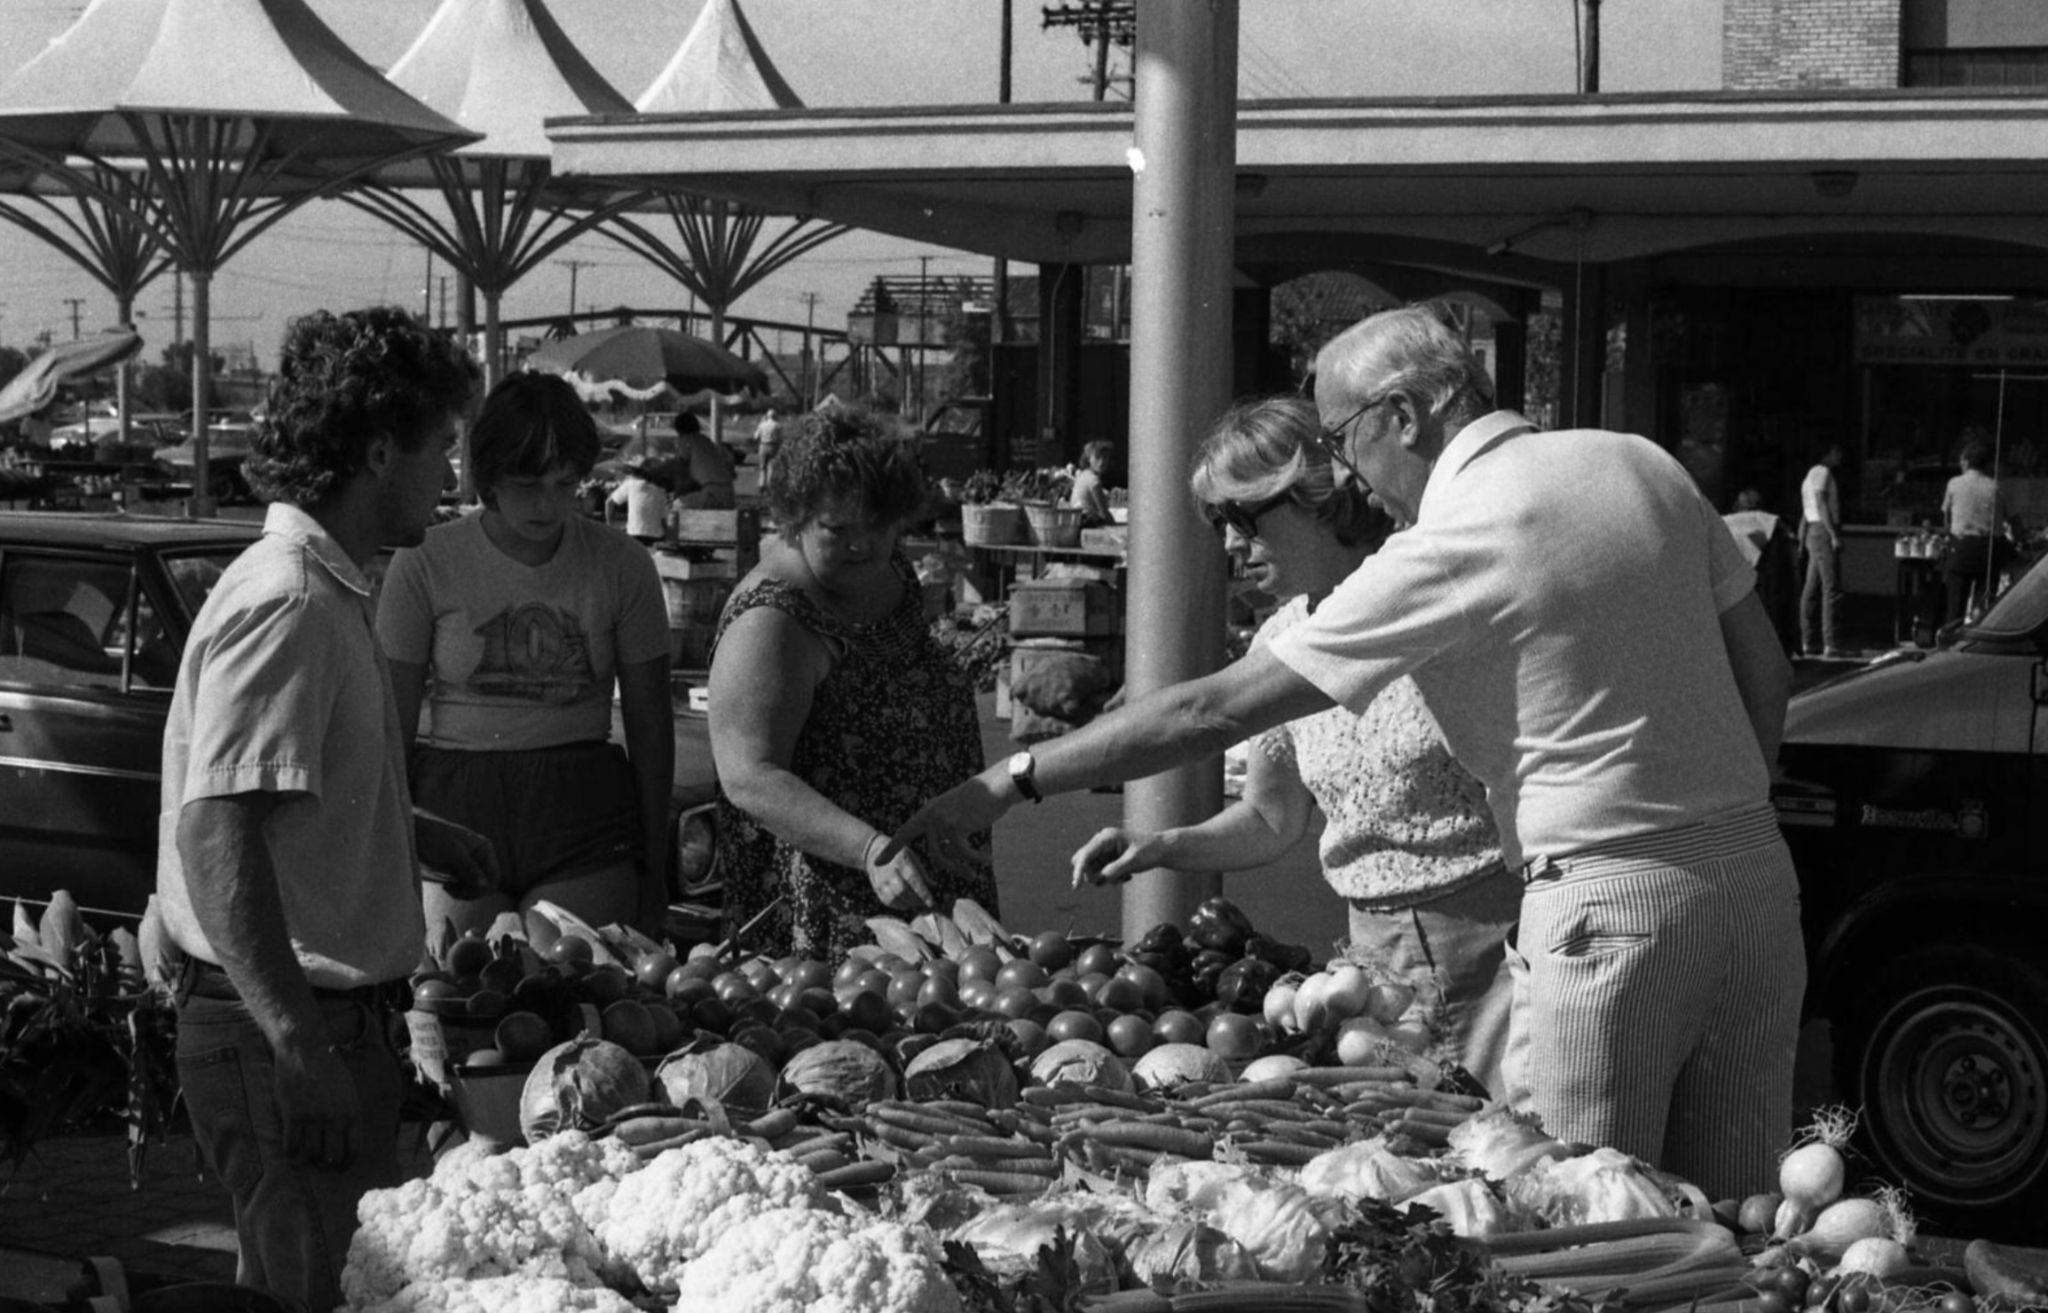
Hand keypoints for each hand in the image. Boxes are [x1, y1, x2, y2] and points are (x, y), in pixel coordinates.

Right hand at [274, 1039, 362, 1171]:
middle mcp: (336, 1117)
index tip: (337, 1168)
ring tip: (302, 1161)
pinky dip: (290, 1153)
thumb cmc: (328, 1071)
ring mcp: (314, 1116)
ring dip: (306, 1162)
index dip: (345, 1165)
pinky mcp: (293, 1113)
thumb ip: (347, 1116)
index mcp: (353, 1112)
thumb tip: (343, 1142)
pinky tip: (289, 1151)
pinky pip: (291, 1145)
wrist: (306, 1049)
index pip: (353, 1150)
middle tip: (318, 1167)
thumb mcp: (348, 1092)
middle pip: (331, 1157)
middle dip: (325, 1166)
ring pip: (310, 1154)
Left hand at [415, 809, 499, 899]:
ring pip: (477, 888)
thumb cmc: (434, 838)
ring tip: (448, 888)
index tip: (465, 890)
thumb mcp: (453, 852)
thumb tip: (485, 885)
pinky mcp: (459, 872)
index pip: (494, 875)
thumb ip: (470, 868)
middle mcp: (481, 857)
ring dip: (465, 893)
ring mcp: (471, 865)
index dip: (484, 887)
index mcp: (484, 849)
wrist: (416, 834)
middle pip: (488, 884)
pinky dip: (458, 892)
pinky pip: (466, 888)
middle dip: (473, 891)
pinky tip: (446, 887)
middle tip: (455, 892)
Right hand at [863, 835, 933, 912]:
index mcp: (902, 860)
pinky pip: (888, 902)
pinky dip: (899, 905)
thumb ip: (923, 874)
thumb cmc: (900, 856)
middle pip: (902, 891)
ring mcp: (881, 880)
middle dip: (916, 901)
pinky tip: (907, 903)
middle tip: (926, 904)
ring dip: (908, 905)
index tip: (932, 903)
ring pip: (894, 898)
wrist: (875, 852)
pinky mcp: (877, 888)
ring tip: (917, 904)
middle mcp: (890, 871)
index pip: (913, 879)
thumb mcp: (913, 858)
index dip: (923, 893)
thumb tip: (935, 888)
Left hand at [882, 769, 1011, 877]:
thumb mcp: (956, 811)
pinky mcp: (957, 827)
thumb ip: (946, 826)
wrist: (995, 786)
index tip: (877, 863)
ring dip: (961, 869)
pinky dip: (976, 859)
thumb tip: (944, 851)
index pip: (905, 832)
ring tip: (974, 875)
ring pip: (946, 857)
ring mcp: (942, 822)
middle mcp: (931, 816)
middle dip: (950, 868)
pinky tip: (987, 860)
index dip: (892, 849)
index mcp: (928, 811)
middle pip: (933, 854)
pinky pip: (963, 852)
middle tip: (966, 877)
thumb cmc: (980, 800)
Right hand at [1070, 826, 1163, 888]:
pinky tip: (1127, 876)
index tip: (1076, 887)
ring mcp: (1104, 850)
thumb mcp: (1133, 861)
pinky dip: (1111, 878)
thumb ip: (1114, 870)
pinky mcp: (1108, 858)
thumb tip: (1098, 879)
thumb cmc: (1149, 851)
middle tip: (1112, 880)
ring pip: (1092, 870)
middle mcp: (1102, 842)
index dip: (1079, 871)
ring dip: (1105, 878)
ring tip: (1125, 877)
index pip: (1085, 855)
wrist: (1162, 850)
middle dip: (1094, 875)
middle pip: (1084, 862)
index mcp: (1106, 837)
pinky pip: (1101, 873)